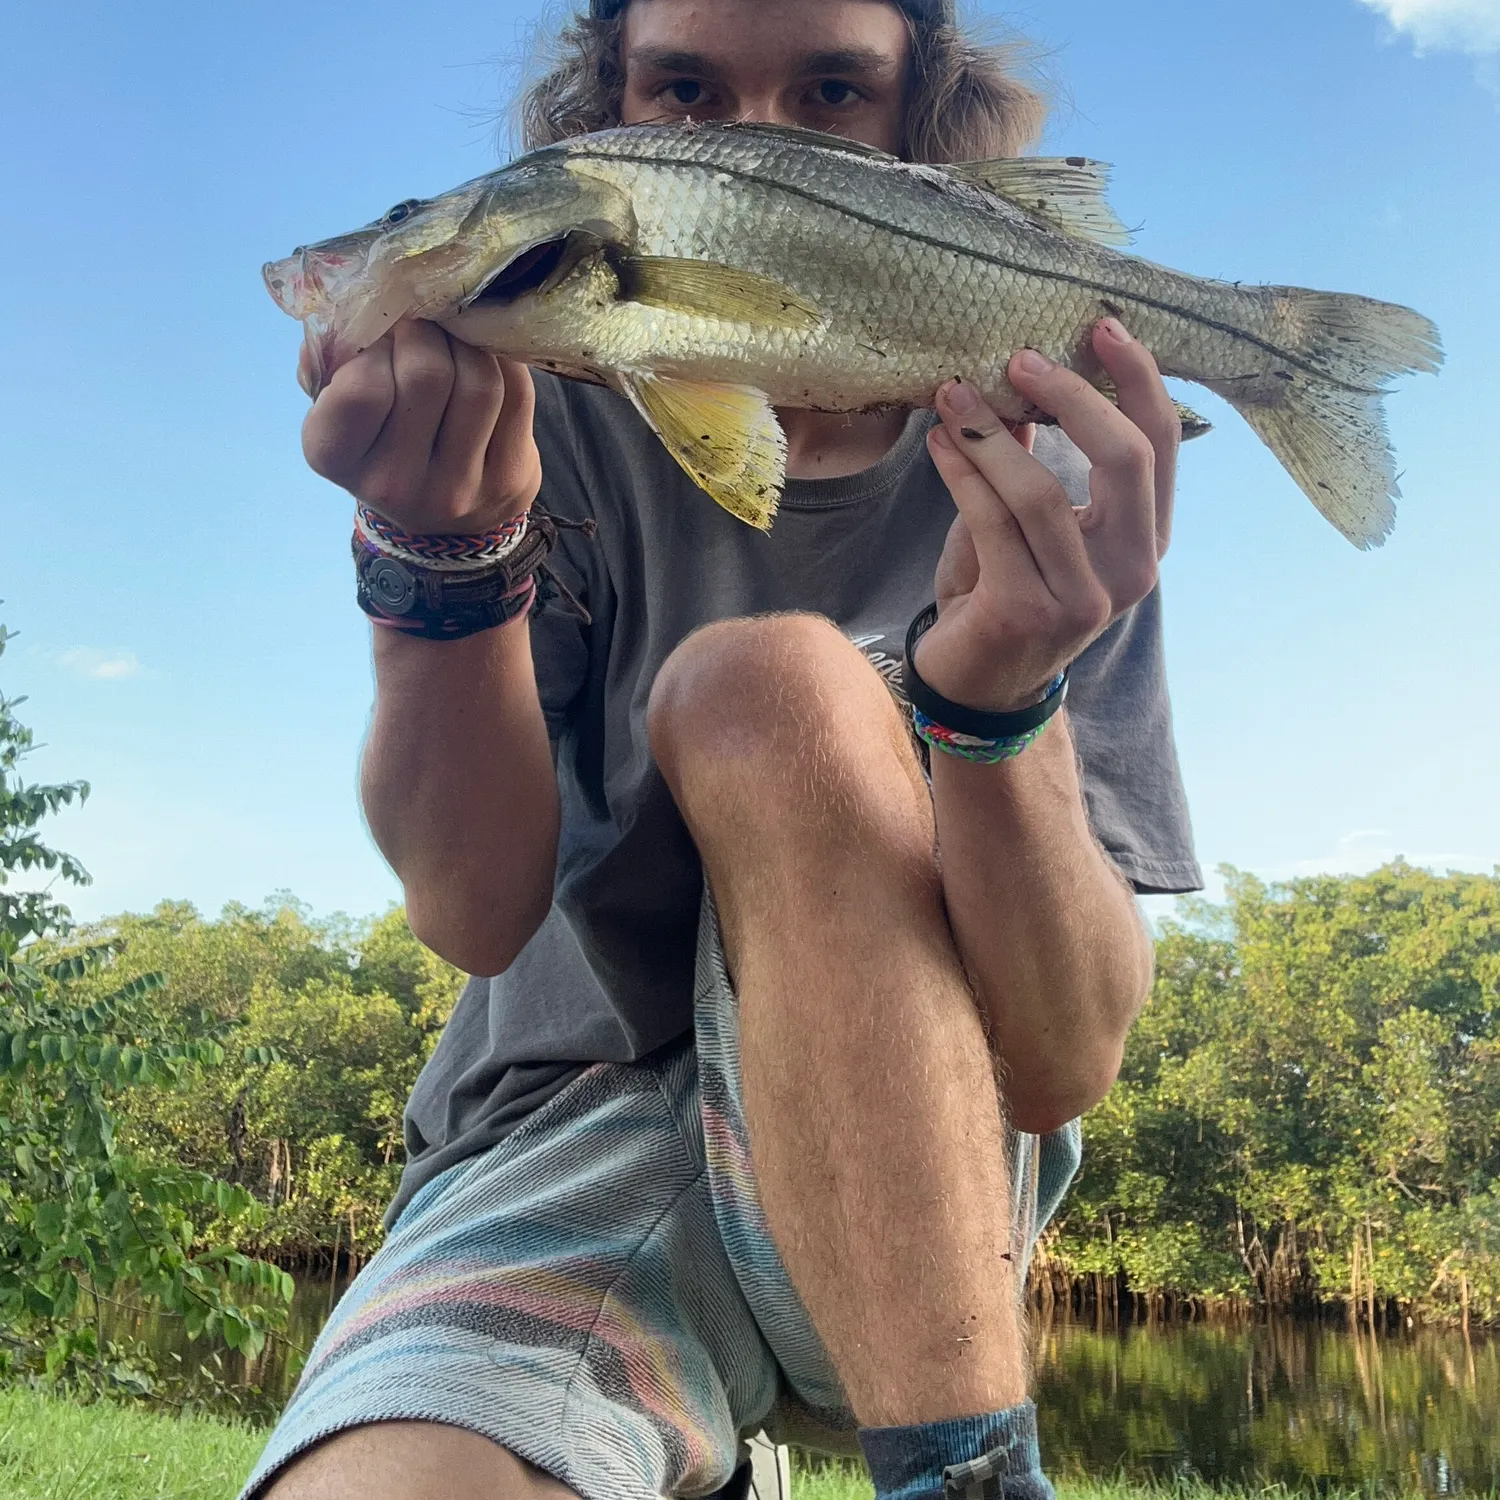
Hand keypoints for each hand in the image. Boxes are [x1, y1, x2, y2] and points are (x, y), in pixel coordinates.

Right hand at [299, 320, 541, 533]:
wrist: (442, 519)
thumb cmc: (383, 441)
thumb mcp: (338, 408)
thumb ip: (332, 359)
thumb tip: (354, 311)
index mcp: (335, 458)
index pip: (362, 387)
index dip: (379, 345)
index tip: (385, 340)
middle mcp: (395, 483)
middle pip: (427, 375)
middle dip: (429, 333)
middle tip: (426, 328)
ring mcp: (458, 488)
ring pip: (478, 382)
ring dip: (470, 344)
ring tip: (456, 339)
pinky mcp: (510, 480)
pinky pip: (518, 394)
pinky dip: (506, 361)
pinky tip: (490, 356)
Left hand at [916, 318, 1178, 713]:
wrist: (977, 683)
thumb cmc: (1005, 593)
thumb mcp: (1032, 523)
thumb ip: (1038, 460)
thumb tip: (1022, 379)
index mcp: (1146, 539)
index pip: (1161, 446)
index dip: (1138, 380)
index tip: (1100, 326)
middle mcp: (1131, 570)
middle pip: (1125, 458)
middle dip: (1073, 394)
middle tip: (1019, 356)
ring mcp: (1083, 597)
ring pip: (1043, 490)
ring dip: (992, 433)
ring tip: (953, 394)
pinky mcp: (1028, 611)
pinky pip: (994, 521)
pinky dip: (964, 471)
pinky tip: (941, 442)